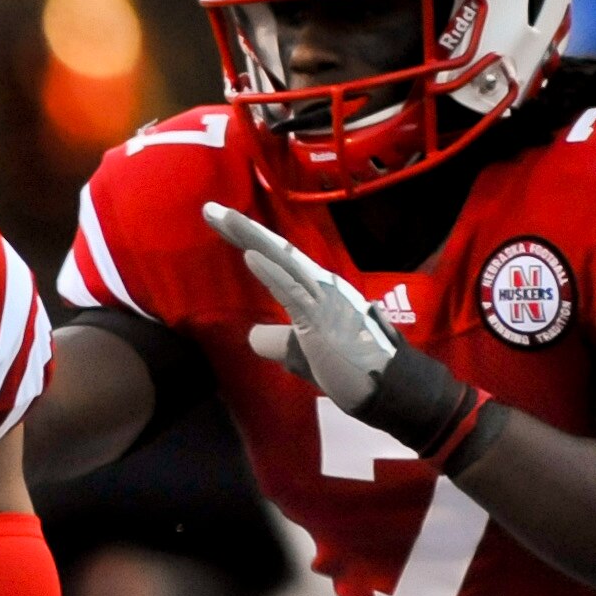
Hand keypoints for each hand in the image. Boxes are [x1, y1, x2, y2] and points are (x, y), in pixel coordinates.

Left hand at [201, 201, 395, 411]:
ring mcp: (323, 298)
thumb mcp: (300, 352)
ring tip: (226, 218)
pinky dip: (271, 271)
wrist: (385, 385)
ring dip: (252, 238)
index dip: (247, 238)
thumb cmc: (348, 368)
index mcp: (316, 289)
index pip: (276, 258)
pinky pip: (292, 290)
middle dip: (242, 229)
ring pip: (283, 260)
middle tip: (210, 209)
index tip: (220, 221)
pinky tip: (250, 255)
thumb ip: (276, 340)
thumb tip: (253, 335)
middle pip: (276, 250)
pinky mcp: (322, 318)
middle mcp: (321, 285)